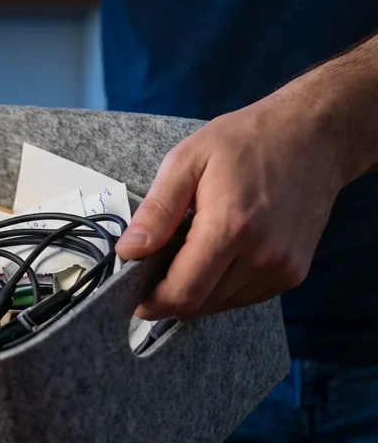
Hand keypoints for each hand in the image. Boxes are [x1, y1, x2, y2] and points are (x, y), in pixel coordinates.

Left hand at [114, 91, 348, 319]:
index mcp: (230, 228)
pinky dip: (221, 288)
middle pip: (199, 305)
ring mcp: (282, 269)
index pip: (182, 294)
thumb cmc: (248, 141)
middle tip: (154, 270)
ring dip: (196, 291)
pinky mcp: (294, 274)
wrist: (315, 137)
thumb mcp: (187, 161)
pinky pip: (244, 298)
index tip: (133, 296)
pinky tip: (217, 256)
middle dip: (169, 296)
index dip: (151, 303)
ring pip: (220, 305)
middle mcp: (262, 257)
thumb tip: (128, 252)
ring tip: (190, 253)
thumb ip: (156, 212)